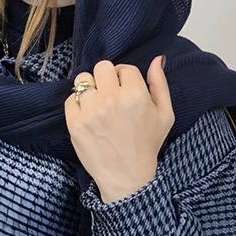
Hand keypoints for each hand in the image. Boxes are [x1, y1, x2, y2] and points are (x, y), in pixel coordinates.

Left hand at [63, 55, 173, 202]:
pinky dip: (78, 105)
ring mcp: (91, 111)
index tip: (124, 91)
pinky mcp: (75, 123)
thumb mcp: (165, 115)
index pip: (124, 68)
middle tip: (109, 94)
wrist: (127, 176)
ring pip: (83, 79)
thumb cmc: (147, 145)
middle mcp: (111, 99)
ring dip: (89, 88)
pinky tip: (88, 116)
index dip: (124, 78)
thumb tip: (158, 58)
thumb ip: (160, 84)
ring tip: (96, 103)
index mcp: (135, 95)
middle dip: (106, 78)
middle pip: (101, 67)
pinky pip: (70, 99)